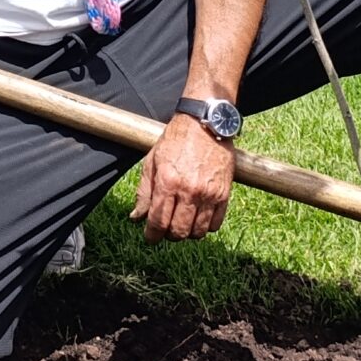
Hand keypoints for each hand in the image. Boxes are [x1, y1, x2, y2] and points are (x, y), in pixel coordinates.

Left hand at [131, 115, 234, 242]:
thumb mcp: (152, 161)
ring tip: (182, 222)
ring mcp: (209, 193)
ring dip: (188, 232)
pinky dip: (206, 227)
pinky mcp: (224, 194)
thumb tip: (136, 218)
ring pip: (198, 232)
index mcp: (168, 181)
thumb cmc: (176, 140)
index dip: (152, 235)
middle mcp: (189, 190)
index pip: (158, 221)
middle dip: (169, 235)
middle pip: (178, 232)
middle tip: (166, 228)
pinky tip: (198, 216)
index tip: (150, 237)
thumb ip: (144, 192)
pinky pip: (215, 224)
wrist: (205, 123)